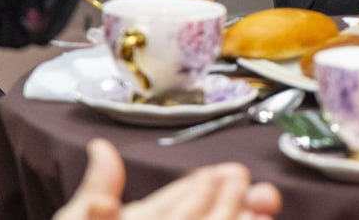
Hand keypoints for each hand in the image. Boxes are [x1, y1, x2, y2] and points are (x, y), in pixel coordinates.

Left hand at [54, 139, 281, 219]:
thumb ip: (96, 192)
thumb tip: (100, 146)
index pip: (178, 199)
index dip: (204, 184)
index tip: (230, 170)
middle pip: (208, 215)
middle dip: (234, 197)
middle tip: (248, 180)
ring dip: (244, 216)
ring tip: (263, 201)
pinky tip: (256, 219)